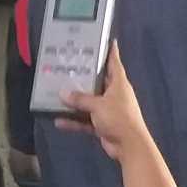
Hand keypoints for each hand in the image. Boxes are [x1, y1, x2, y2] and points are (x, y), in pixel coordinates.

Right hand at [57, 44, 148, 163]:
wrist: (129, 146)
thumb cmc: (118, 118)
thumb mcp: (98, 105)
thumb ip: (80, 99)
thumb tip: (62, 93)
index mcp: (118, 83)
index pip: (114, 62)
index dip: (110, 51)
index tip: (105, 40)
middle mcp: (114, 94)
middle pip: (97, 81)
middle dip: (83, 76)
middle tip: (67, 66)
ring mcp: (108, 110)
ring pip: (89, 102)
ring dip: (76, 101)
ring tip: (58, 93)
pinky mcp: (103, 124)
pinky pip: (86, 120)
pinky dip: (74, 121)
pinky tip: (59, 121)